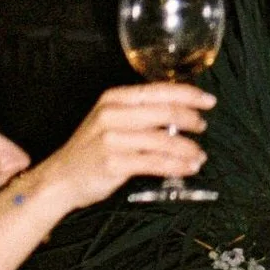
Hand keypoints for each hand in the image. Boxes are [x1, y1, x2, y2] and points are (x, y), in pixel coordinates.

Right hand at [50, 84, 213, 208]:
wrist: (60, 178)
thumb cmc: (90, 149)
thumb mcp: (108, 119)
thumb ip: (138, 112)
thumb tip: (178, 111)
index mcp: (114, 98)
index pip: (158, 91)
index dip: (188, 95)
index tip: (208, 101)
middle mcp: (112, 114)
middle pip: (164, 112)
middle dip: (191, 120)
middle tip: (203, 127)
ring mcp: (112, 139)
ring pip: (163, 140)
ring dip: (188, 148)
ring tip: (199, 155)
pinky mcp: (115, 163)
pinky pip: (156, 163)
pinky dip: (177, 166)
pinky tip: (188, 168)